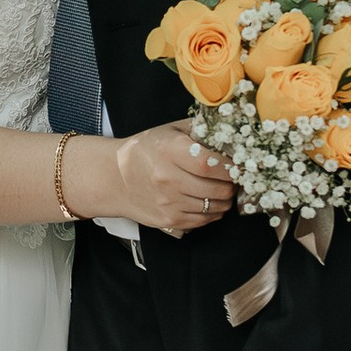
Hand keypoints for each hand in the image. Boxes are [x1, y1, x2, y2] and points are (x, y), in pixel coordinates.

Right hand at [109, 124, 236, 239]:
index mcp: (169, 151)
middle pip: (217, 189)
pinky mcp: (168, 219)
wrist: (113, 177)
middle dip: (232, 184)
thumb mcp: (169, 130)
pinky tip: (209, 200)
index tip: (238, 164)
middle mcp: (168, 178)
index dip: (231, 167)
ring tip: (221, 188)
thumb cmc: (145, 150)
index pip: (211, 164)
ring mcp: (168, 202)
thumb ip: (199, 129)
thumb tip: (232, 132)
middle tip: (233, 178)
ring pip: (215, 207)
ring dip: (225, 199)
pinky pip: (204, 220)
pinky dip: (213, 212)